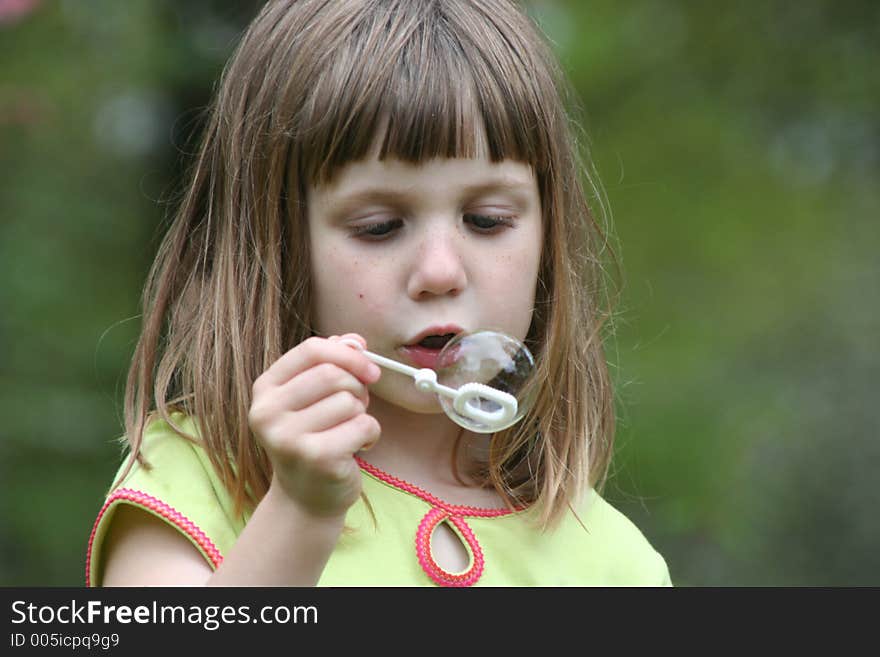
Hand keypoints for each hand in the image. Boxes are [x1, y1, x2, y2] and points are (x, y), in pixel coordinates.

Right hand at [248, 334, 381, 518]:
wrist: (306, 498)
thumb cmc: (315, 438)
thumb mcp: (314, 397)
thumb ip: (332, 363)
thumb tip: (355, 340)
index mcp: (265, 389)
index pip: (311, 350)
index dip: (348, 353)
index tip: (369, 368)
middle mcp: (268, 413)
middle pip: (333, 374)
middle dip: (357, 387)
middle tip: (356, 407)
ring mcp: (288, 437)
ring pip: (350, 401)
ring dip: (362, 413)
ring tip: (349, 431)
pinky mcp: (316, 458)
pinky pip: (364, 425)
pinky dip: (371, 434)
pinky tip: (356, 448)